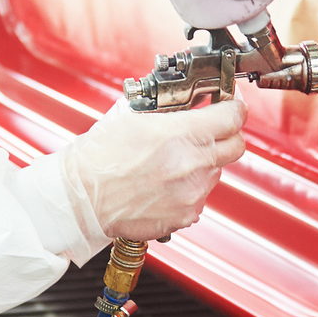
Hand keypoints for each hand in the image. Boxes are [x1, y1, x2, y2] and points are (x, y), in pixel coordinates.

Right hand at [57, 99, 247, 241]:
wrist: (81, 198)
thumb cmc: (98, 159)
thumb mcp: (132, 116)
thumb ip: (169, 110)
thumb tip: (190, 101)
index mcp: (180, 134)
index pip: (233, 116)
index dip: (234, 107)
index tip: (231, 105)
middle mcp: (191, 165)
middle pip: (235, 146)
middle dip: (227, 135)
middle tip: (211, 131)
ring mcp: (191, 193)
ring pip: (216, 172)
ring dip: (203, 164)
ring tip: (171, 163)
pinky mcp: (184, 215)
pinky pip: (200, 198)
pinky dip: (188, 189)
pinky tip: (164, 184)